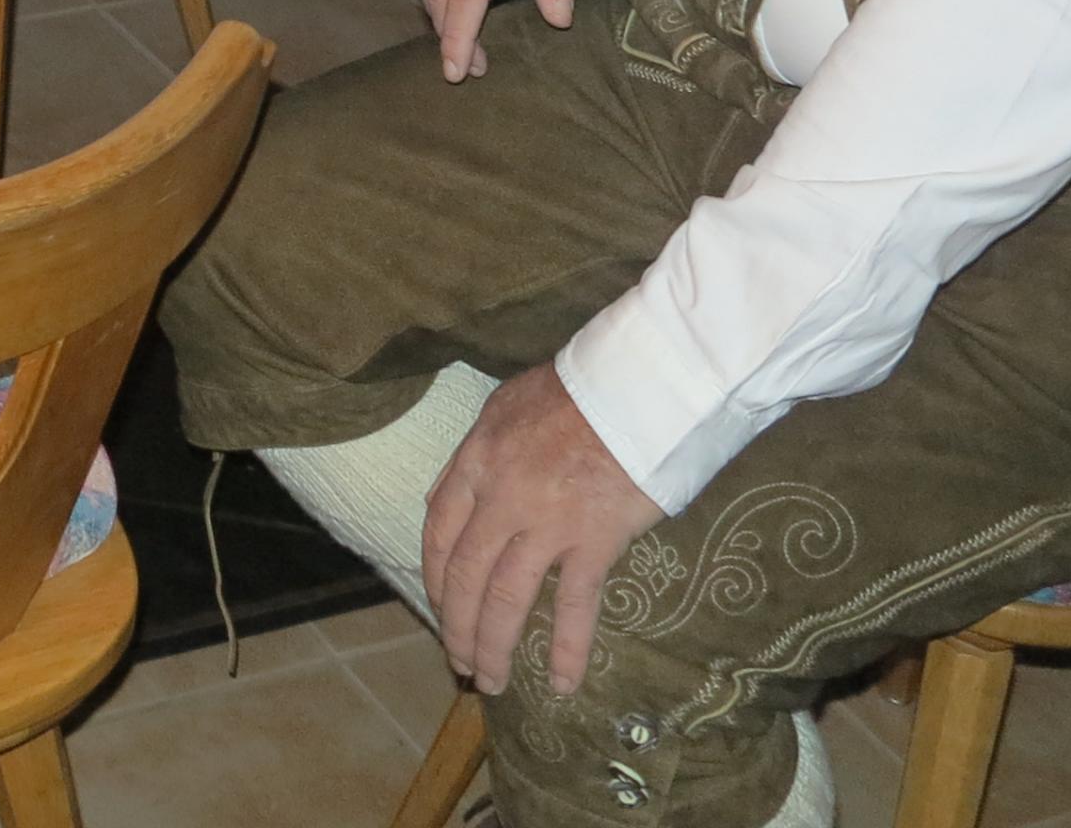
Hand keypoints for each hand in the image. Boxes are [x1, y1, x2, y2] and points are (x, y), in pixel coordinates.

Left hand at [426, 364, 664, 696]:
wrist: (636, 385)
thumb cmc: (575, 390)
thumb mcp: (504, 407)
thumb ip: (475, 456)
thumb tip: (446, 500)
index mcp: (476, 461)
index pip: (438, 530)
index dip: (434, 578)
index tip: (440, 607)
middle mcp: (501, 496)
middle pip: (465, 575)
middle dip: (457, 627)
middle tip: (460, 664)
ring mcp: (546, 521)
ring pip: (505, 598)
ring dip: (493, 646)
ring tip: (491, 682)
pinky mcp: (593, 540)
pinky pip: (573, 606)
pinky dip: (566, 650)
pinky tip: (560, 683)